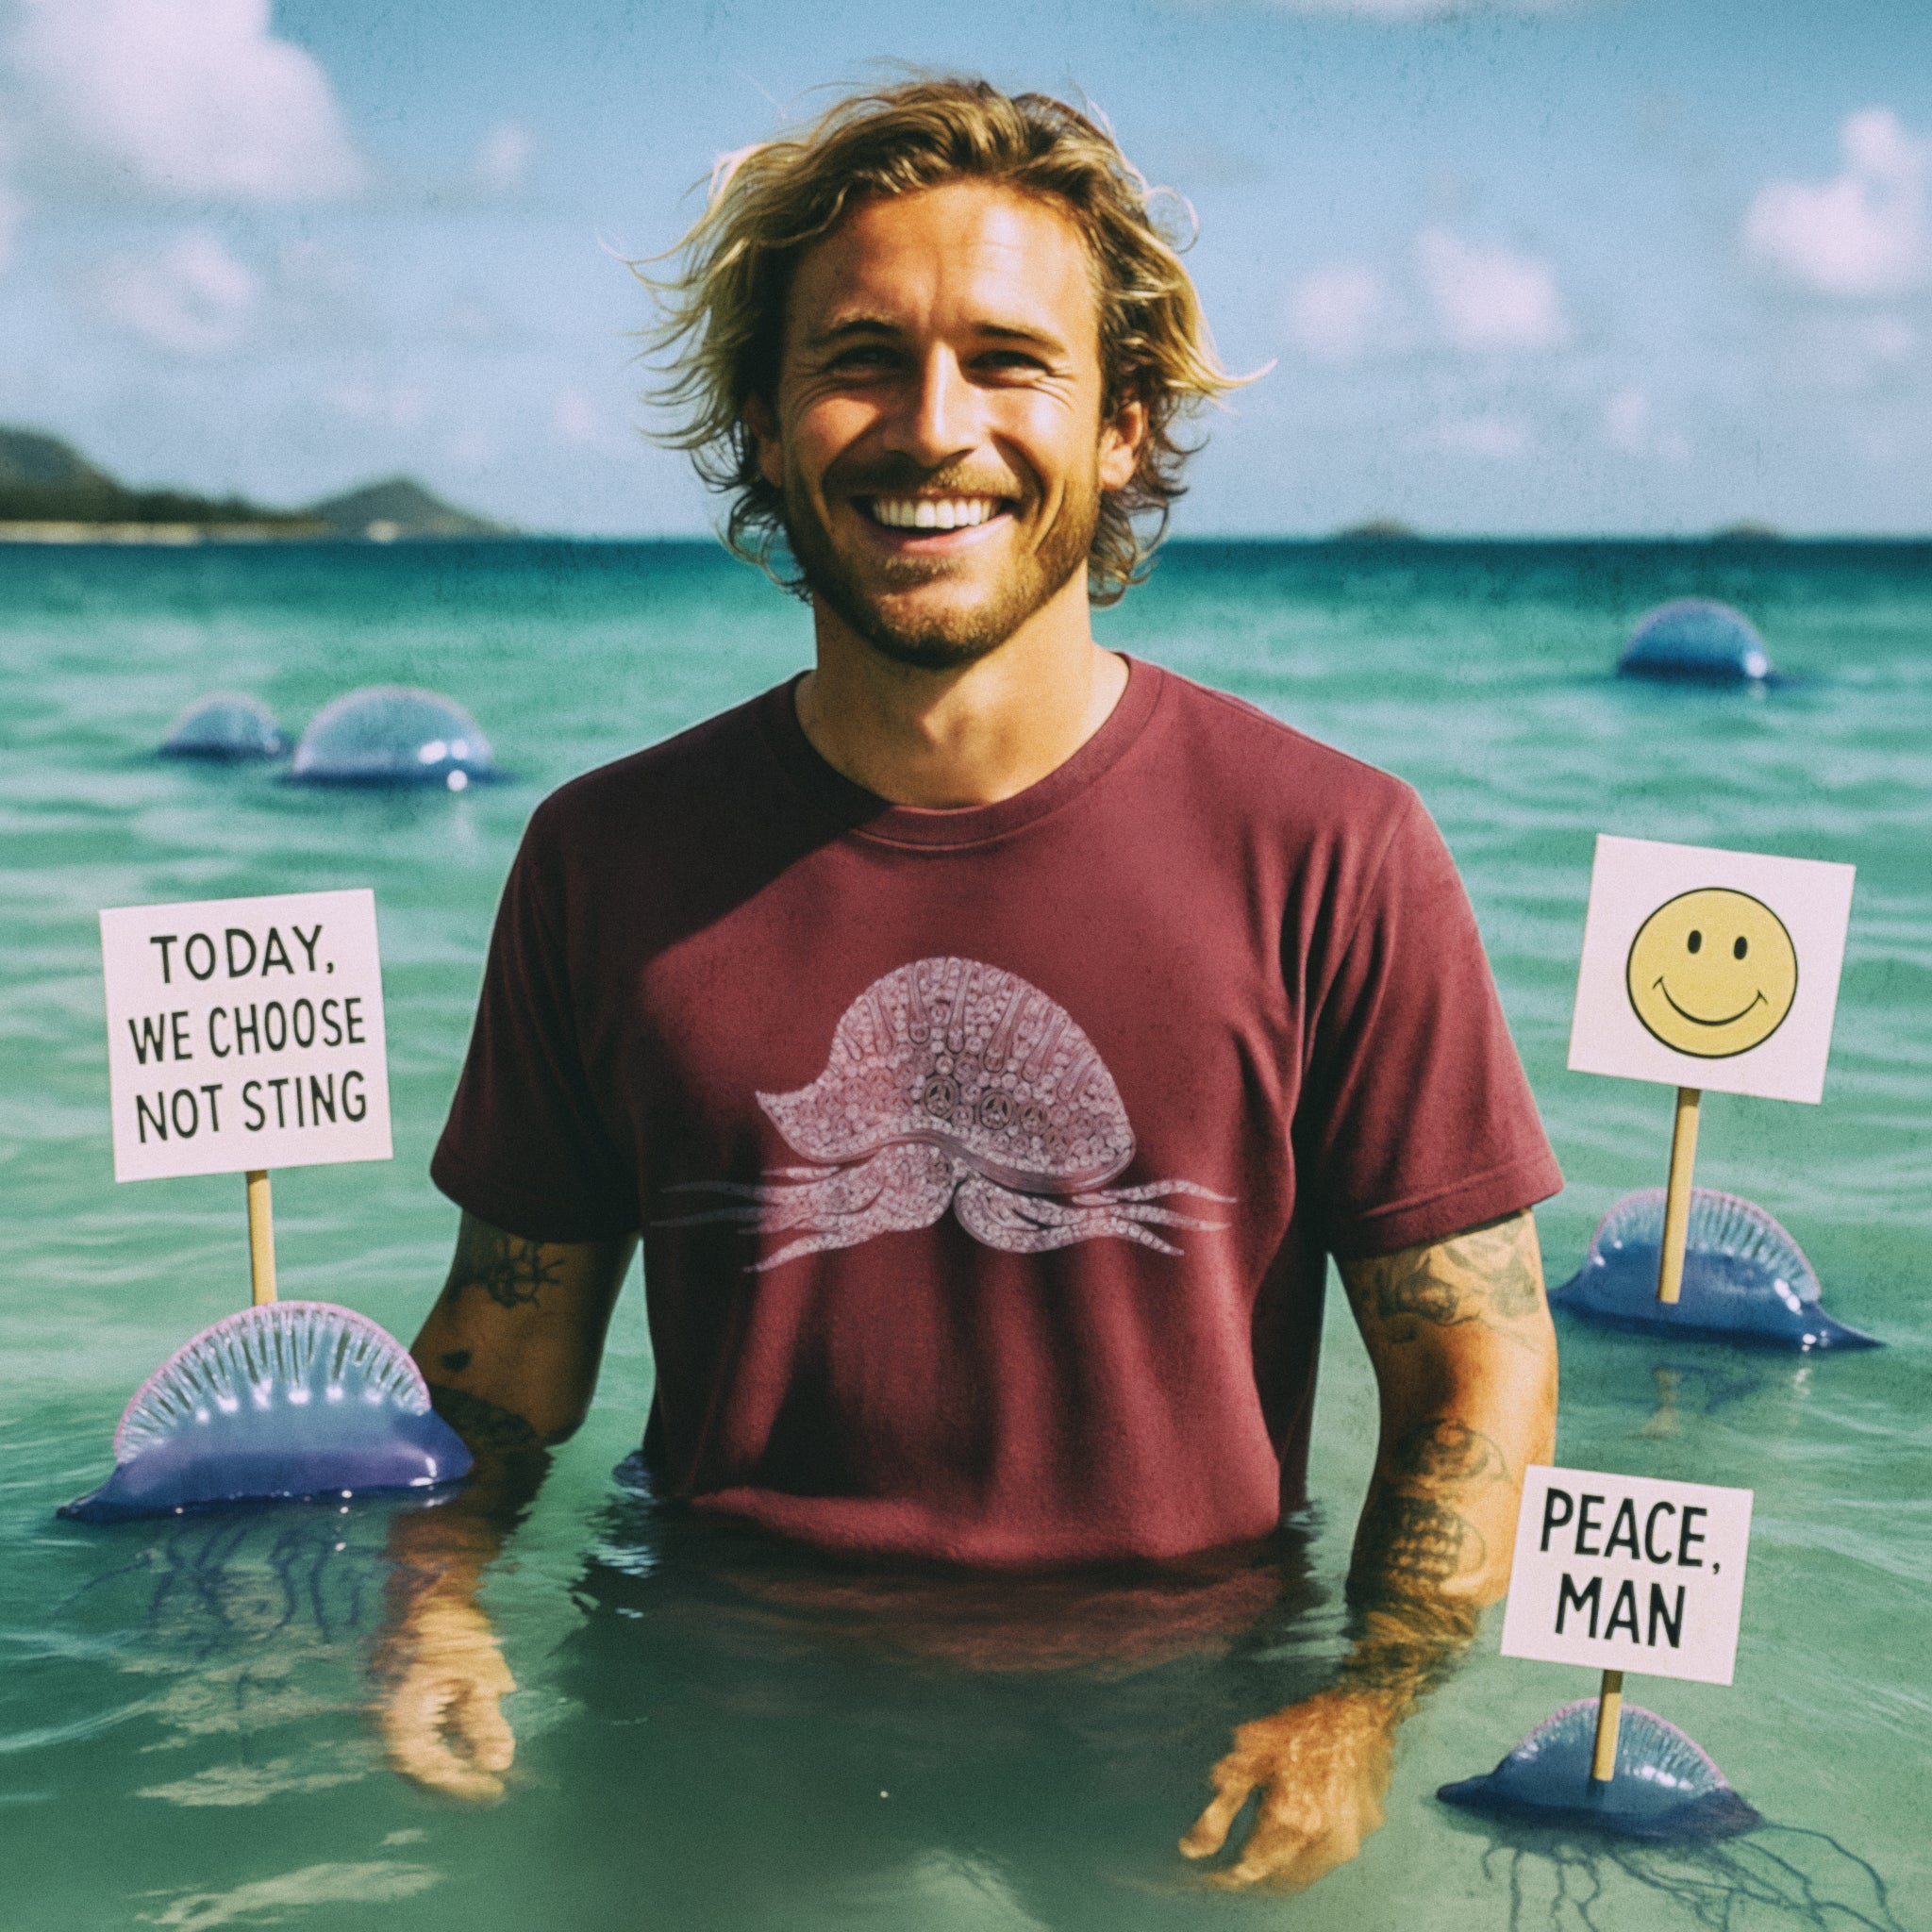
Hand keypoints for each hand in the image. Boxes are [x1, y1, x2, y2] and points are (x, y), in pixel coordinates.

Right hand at [377, 1594, 517, 1800]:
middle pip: (418, 1768)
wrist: (426, 1586)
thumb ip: (484, 1722)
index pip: (426, 1770)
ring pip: (417, 1752)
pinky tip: (469, 1744)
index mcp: (397, 1714)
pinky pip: (417, 1734)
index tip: (493, 1791)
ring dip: (449, 1765)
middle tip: (492, 1788)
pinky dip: (443, 1744)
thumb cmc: (452, 1627)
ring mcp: (385, 1709)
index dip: (460, 1787)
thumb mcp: (477, 1675)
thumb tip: (498, 1764)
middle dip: (454, 1782)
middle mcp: (383, 1718)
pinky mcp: (394, 1701)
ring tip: (486, 1770)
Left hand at [1178, 1689, 1396, 1889]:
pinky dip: (1303, 1851)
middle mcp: (1325, 1841)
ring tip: (1256, 1847)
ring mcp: (1352, 1838)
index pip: (1250, 1870)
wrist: (1360, 1710)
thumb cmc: (1300, 1727)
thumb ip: (1221, 1808)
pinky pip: (1327, 1855)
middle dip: (1251, 1873)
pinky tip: (1291, 1828)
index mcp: (1294, 1821)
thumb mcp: (1250, 1757)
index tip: (1206, 1871)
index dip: (1225, 1875)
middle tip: (1229, 1861)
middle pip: (1277, 1880)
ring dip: (1277, 1866)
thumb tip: (1191, 1850)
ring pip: (1303, 1874)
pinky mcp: (1367, 1830)